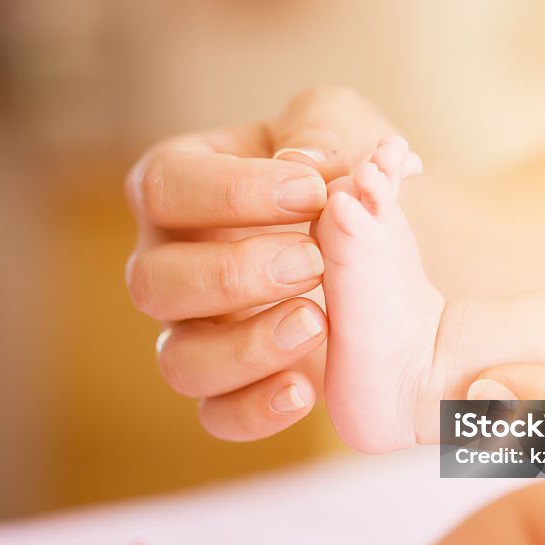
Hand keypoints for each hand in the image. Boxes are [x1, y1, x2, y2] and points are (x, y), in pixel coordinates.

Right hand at [125, 86, 395, 439]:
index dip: (231, 192)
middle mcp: (172, 262)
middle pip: (153, 282)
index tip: (311, 192)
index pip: (164, 186)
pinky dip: (256, 409)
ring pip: (178, 360)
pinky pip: (218, 415)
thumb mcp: (344, 129)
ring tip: (318, 321)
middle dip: (234, 274)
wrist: (391, 247)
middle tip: (313, 263)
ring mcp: (195, 331)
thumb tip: (299, 164)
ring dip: (245, 347)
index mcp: (182, 186)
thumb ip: (323, 132)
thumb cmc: (348, 177)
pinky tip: (306, 388)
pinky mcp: (232, 386)